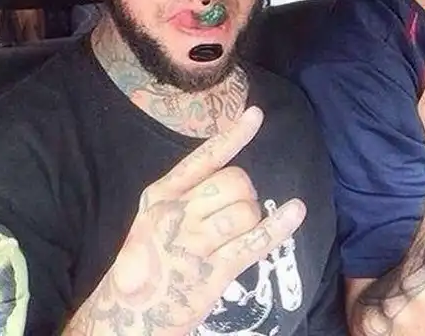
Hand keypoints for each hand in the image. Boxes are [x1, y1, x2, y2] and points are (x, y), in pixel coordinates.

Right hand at [65, 106, 305, 335]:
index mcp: (161, 194)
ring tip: (238, 233)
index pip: (203, 157)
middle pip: (234, 182)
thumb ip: (183, 196)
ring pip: (246, 211)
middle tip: (237, 212)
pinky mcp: (212, 272)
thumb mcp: (150, 219)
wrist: (127, 311)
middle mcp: (176, 212)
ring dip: (252, 219)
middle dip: (246, 193)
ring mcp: (194, 242)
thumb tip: (228, 178)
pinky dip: (279, 227)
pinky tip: (296, 212)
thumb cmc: (144, 262)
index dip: (234, 135)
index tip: (256, 115)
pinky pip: (254, 243)